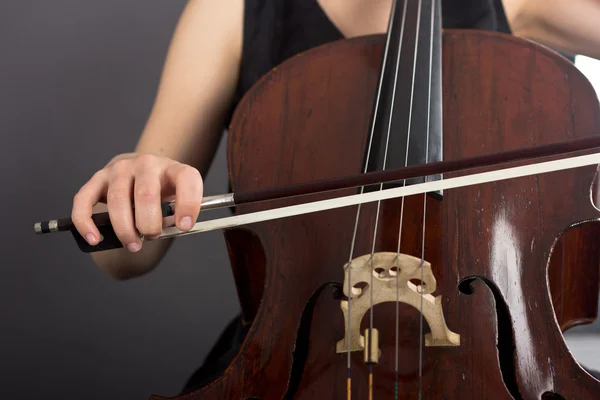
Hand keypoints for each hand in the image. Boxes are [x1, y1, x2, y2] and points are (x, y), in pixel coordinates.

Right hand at [71, 153, 202, 251]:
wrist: (144, 169)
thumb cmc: (163, 189)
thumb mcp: (178, 196)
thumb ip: (178, 212)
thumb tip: (174, 230)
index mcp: (173, 168)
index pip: (187, 179)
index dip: (188, 204)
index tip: (185, 226)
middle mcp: (147, 164)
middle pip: (146, 194)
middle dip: (149, 224)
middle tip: (152, 236)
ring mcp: (120, 169)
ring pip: (117, 199)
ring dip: (124, 229)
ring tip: (133, 244)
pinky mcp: (98, 178)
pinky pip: (85, 200)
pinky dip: (86, 222)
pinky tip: (94, 238)